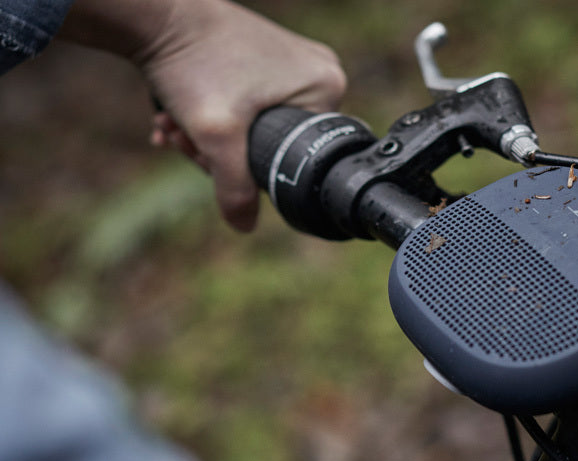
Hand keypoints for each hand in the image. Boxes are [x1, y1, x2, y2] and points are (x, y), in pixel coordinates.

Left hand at [61, 0, 346, 230]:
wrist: (155, 11)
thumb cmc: (194, 61)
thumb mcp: (217, 136)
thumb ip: (234, 188)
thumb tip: (245, 227)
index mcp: (327, 87)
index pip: (298, 154)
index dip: (253, 168)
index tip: (210, 158)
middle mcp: (318, 72)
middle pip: (273, 141)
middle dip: (221, 152)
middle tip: (186, 140)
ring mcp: (292, 63)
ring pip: (252, 125)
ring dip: (207, 135)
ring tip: (174, 126)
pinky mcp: (264, 57)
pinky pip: (244, 104)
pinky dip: (209, 114)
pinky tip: (175, 114)